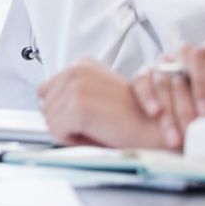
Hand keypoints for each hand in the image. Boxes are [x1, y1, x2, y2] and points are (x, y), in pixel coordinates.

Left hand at [38, 59, 166, 148]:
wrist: (158, 127)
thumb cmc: (132, 115)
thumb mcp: (99, 92)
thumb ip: (73, 91)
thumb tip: (47, 104)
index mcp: (81, 64)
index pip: (46, 90)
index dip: (62, 109)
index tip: (84, 115)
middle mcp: (76, 71)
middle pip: (45, 106)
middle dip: (64, 121)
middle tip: (92, 125)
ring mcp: (76, 88)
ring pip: (50, 121)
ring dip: (70, 132)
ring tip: (96, 129)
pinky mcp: (79, 108)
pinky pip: (57, 133)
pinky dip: (73, 141)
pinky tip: (96, 134)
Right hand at [130, 43, 204, 148]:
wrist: (196, 117)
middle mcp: (181, 56)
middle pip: (184, 64)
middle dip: (197, 91)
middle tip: (203, 116)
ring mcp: (161, 65)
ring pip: (164, 80)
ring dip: (172, 108)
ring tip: (181, 132)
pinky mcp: (143, 77)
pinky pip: (141, 82)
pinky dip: (148, 98)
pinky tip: (155, 113)